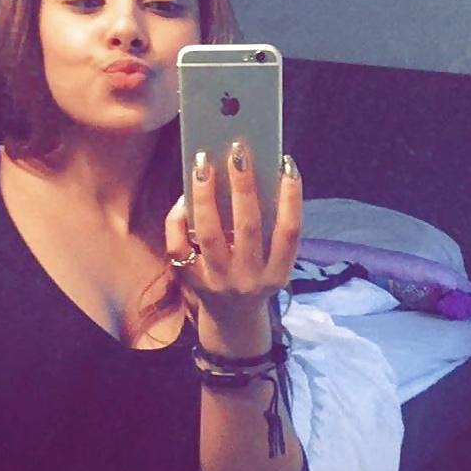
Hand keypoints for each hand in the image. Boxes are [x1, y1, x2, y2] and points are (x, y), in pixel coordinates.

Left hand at [164, 141, 301, 329]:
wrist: (232, 321)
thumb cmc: (255, 276)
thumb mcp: (272, 262)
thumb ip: (269, 228)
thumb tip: (252, 175)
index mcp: (277, 273)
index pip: (289, 232)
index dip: (291, 197)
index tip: (287, 164)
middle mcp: (249, 279)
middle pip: (248, 228)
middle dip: (244, 186)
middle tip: (238, 150)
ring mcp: (219, 282)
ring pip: (210, 235)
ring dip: (206, 196)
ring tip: (203, 164)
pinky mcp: (192, 283)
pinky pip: (180, 247)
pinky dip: (178, 221)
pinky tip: (183, 198)